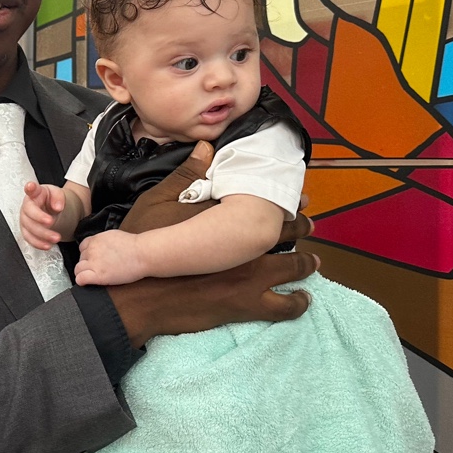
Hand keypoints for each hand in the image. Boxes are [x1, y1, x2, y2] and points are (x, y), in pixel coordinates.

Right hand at [20, 181, 66, 249]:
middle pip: (29, 212)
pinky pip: (29, 239)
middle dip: (39, 218)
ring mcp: (25, 219)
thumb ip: (58, 197)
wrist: (51, 211)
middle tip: (51, 221)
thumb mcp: (58, 194)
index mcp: (36, 193)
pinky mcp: (27, 231)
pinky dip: (38, 243)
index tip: (31, 187)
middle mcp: (28, 206)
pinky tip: (48, 245)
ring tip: (56, 237)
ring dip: (42, 234)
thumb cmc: (51, 200)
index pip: (31, 189)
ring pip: (29, 228)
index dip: (30, 188)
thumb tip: (58, 206)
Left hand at [75, 230, 145, 286]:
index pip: (82, 247)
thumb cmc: (134, 246)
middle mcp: (92, 250)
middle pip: (81, 258)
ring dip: (84, 272)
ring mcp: (94, 262)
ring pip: (78, 269)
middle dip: (88, 263)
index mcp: (96, 239)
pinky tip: (87, 282)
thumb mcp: (113, 236)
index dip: (88, 254)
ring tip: (95, 276)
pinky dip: (82, 281)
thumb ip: (102, 241)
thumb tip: (100, 246)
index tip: (94, 259)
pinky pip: (80, 279)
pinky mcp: (98, 275)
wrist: (143, 253)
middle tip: (99, 268)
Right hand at [106, 142, 316, 345]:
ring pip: (292, 266)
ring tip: (313, 260)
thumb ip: (186, 175)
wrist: (139, 293)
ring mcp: (250, 276)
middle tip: (308, 221)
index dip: (285, 199)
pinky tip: (303, 300)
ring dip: (305, 262)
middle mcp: (246, 245)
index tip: (298, 197)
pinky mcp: (247, 304)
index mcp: (229, 219)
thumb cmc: (144, 244)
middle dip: (299, 225)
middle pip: (286, 232)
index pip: (267, 203)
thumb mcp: (157, 202)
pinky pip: (283, 305)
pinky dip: (297, 302)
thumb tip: (207, 147)